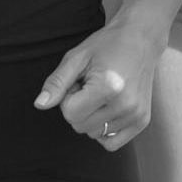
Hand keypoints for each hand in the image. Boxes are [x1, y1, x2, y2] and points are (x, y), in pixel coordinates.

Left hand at [32, 18, 161, 150]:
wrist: (140, 39)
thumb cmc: (106, 45)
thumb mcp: (77, 57)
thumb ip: (57, 82)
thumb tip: (39, 105)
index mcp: (108, 87)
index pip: (70, 113)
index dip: (68, 96)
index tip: (80, 81)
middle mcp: (125, 104)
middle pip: (80, 126)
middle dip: (78, 108)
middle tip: (90, 85)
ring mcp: (136, 115)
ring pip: (94, 134)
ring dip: (91, 117)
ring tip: (101, 93)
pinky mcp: (142, 121)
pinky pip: (112, 143)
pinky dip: (104, 130)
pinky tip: (108, 109)